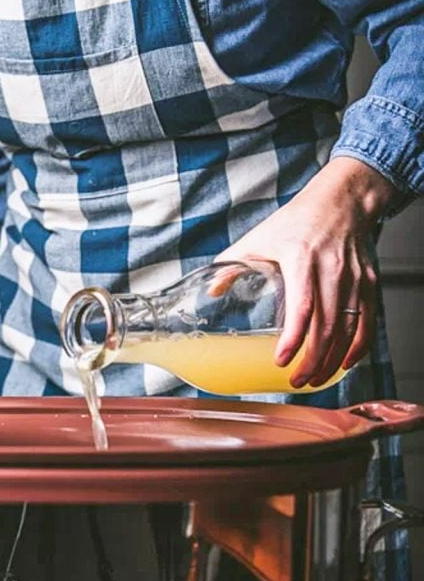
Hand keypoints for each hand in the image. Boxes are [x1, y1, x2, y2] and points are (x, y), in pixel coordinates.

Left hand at [214, 158, 399, 387]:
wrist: (342, 199)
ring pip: (348, 329)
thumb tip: (210, 292)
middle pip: (327, 326)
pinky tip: (345, 364)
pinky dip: (358, 347)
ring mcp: (354, 277)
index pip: (302, 306)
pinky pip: (368, 321)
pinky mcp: (370, 282)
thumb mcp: (258, 238)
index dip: (293, 338)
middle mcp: (332, 269)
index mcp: (301, 258)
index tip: (280, 361)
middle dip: (312, 361)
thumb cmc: (297, 219)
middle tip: (296, 381)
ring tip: (315, 380)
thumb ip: (232, 265)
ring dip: (333, 360)